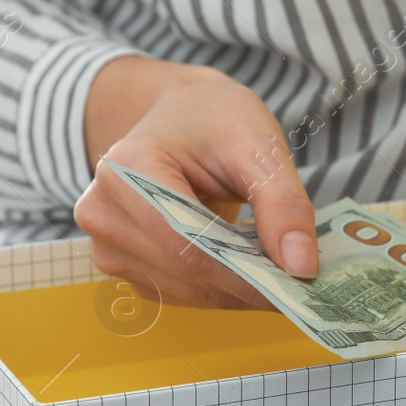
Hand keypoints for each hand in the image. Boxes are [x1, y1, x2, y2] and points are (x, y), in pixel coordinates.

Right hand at [74, 56, 315, 308]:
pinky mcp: (120, 263)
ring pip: (184, 291)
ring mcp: (105, 243)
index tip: (299, 288)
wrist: (180, 113)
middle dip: (248, 283)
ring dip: (235, 289)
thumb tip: (301, 268)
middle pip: (185, 273)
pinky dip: (217, 287)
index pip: (188, 244)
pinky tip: (243, 264)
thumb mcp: (258, 145)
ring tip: (276, 265)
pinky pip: (177, 292)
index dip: (246, 274)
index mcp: (126, 169)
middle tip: (302, 281)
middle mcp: (102, 211)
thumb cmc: (214, 120)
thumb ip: (283, 204)